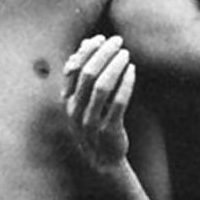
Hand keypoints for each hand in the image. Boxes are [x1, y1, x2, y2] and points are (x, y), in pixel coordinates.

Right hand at [62, 35, 135, 170]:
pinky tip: (132, 71)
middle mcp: (76, 111)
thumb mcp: (81, 103)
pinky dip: (126, 84)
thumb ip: (81, 76)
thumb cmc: (93, 126)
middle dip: (103, 53)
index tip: (101, 38)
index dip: (87, 50)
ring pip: (103, 87)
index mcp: (67, 102)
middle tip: (118, 41)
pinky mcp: (109, 130)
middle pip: (88, 74)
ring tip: (126, 54)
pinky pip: (118, 103)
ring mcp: (91, 122)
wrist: (102, 162)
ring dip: (115, 66)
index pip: (73, 68)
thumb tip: (84, 45)